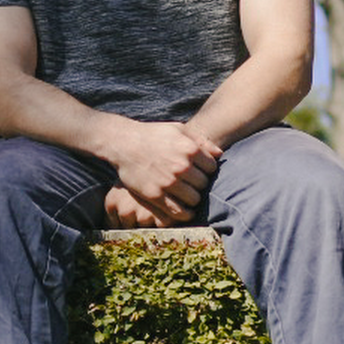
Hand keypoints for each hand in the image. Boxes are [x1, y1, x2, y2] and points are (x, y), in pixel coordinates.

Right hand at [99, 117, 220, 223]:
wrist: (124, 143)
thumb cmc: (153, 134)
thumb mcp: (178, 129)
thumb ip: (201, 141)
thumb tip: (219, 155)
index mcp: (189, 149)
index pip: (212, 167)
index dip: (206, 170)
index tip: (198, 171)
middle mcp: (181, 166)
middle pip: (203, 184)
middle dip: (198, 184)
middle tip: (190, 183)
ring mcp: (168, 182)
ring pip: (194, 199)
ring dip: (191, 198)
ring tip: (185, 195)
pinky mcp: (155, 195)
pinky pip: (178, 211)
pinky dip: (184, 214)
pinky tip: (184, 211)